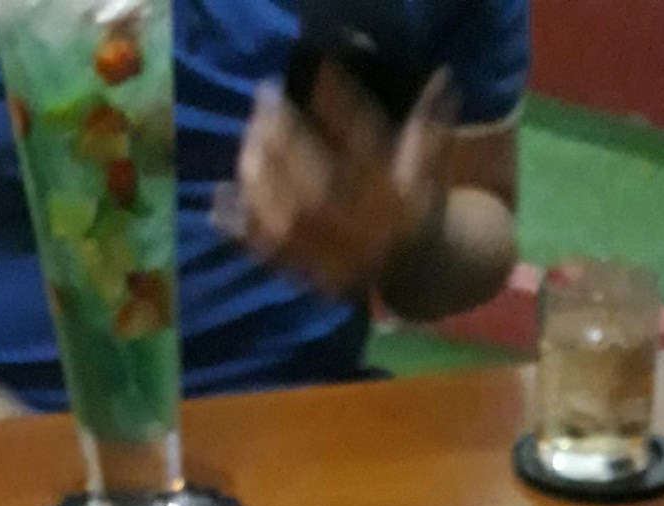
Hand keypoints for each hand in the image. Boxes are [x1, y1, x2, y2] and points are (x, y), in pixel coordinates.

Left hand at [226, 62, 456, 295]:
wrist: (418, 268)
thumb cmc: (417, 203)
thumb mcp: (429, 167)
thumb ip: (430, 127)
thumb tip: (442, 81)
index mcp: (397, 205)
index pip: (369, 150)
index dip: (343, 109)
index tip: (321, 72)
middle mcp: (366, 234)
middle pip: (319, 187)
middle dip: (287, 141)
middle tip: (266, 100)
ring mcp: (336, 259)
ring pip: (289, 219)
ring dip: (260, 176)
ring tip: (247, 138)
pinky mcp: (312, 275)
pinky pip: (272, 254)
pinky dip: (242, 228)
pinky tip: (221, 197)